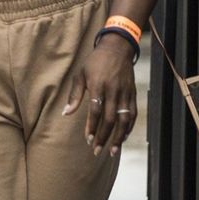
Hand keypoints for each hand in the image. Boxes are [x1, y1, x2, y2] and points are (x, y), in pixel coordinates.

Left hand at [64, 34, 137, 158]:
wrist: (117, 48)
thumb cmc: (95, 61)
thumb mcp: (81, 74)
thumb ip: (74, 95)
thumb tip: (66, 113)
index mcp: (98, 85)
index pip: (96, 111)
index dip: (92, 126)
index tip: (88, 139)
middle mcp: (113, 90)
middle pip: (110, 119)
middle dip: (104, 136)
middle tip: (97, 150)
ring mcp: (125, 93)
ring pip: (124, 120)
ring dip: (118, 137)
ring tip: (112, 151)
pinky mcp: (132, 94)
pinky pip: (132, 114)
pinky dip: (129, 128)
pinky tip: (123, 137)